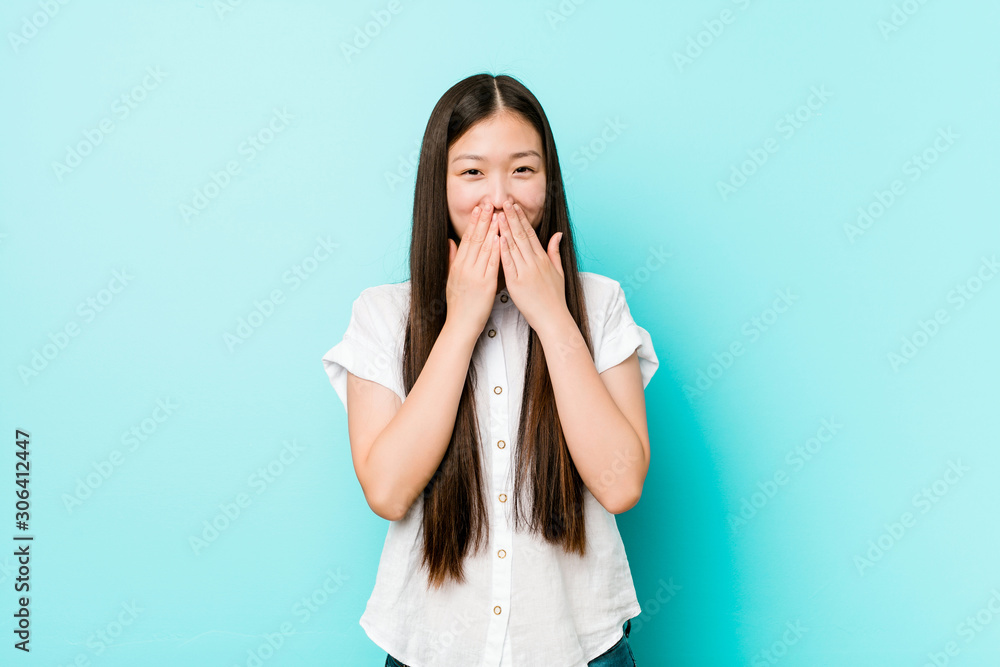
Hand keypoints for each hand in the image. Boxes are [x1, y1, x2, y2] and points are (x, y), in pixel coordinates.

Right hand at [445, 203, 500, 337]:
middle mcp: (465, 267)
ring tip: (497, 214)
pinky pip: (491, 264)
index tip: (479, 208)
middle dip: (483, 220)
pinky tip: (500, 237)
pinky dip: (496, 249)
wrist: (461, 325)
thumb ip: (451, 258)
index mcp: (458, 265)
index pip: (467, 238)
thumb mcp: (451, 278)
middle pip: (475, 239)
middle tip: (489, 203)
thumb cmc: (459, 304)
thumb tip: (450, 241)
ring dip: (491, 230)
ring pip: (484, 248)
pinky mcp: (485, 284)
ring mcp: (475, 275)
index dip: (474, 222)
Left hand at [497, 199, 566, 332]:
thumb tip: (557, 234)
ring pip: (514, 247)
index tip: (514, 206)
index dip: (521, 218)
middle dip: (512, 218)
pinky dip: (503, 251)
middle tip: (504, 202)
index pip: (530, 233)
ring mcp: (526, 272)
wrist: (553, 318)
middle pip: (522, 236)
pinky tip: (498, 239)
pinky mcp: (517, 283)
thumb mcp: (559, 272)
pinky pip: (509, 264)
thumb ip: (555, 252)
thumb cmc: (554, 297)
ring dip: (505, 229)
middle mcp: (535, 263)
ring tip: (498, 214)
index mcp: (543, 259)